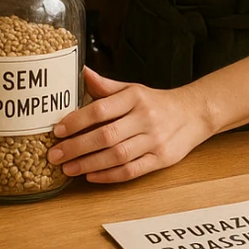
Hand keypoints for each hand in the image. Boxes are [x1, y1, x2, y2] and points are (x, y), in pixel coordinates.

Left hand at [46, 67, 211, 183]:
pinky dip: (109, 176)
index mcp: (135, 97)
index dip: (77, 120)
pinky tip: (91, 176)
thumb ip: (106, 86)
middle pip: (106, 136)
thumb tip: (82, 72)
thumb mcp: (132, 89)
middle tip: (55, 155)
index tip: (58, 130)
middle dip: (77, 147)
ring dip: (89, 164)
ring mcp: (154, 140)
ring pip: (117, 156)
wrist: (193, 114)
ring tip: (68, 169)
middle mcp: (145, 118)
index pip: (101, 109)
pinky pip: (132, 170)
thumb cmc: (155, 102)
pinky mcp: (161, 159)